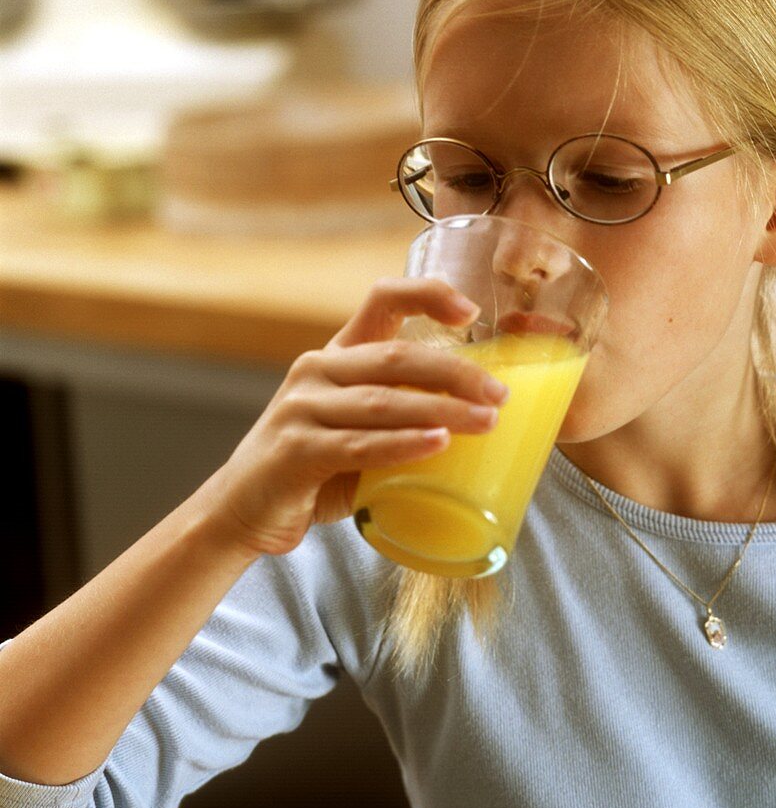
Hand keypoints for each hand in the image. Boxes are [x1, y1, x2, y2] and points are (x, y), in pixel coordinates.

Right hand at [206, 277, 508, 557]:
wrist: (243, 512)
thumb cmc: (316, 470)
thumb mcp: (359, 430)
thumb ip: (402, 417)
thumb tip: (482, 421)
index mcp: (337, 357)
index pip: (382, 301)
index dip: (427, 295)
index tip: (471, 311)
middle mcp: (317, 371)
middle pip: (396, 357)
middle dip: (456, 373)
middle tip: (499, 396)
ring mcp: (301, 408)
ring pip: (384, 401)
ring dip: (441, 410)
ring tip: (486, 421)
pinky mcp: (294, 451)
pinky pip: (359, 444)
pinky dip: (402, 444)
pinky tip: (437, 445)